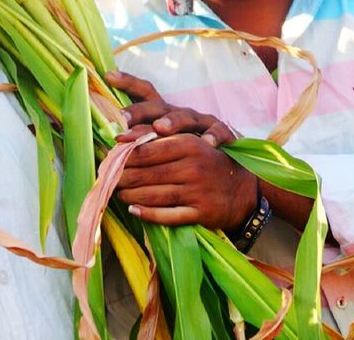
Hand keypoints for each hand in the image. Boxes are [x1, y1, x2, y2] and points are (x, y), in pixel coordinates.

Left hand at [107, 70, 254, 228]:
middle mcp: (194, 167)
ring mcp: (198, 191)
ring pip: (155, 195)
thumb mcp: (191, 142)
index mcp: (189, 145)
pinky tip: (134, 211)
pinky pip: (169, 215)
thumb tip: (122, 138)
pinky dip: (148, 214)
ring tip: (118, 193)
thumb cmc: (209, 161)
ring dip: (131, 196)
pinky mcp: (201, 213)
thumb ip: (160, 138)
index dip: (125, 155)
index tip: (109, 158)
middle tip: (108, 179)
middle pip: (148, 174)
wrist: (244, 189)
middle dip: (124, 177)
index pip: (148, 150)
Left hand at [110, 71, 237, 146]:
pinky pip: (219, 133)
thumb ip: (139, 139)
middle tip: (123, 118)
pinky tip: (209, 143)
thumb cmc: (190, 150)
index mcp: (166, 113)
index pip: (145, 92)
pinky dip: (215, 136)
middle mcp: (183, 114)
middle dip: (140, 112)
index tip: (109, 79)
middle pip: (159, 107)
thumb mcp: (163, 143)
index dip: (128, 84)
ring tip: (161, 127)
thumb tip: (108, 140)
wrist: (228, 165)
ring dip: (173, 122)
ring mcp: (202, 123)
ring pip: (186, 118)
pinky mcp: (223, 135)